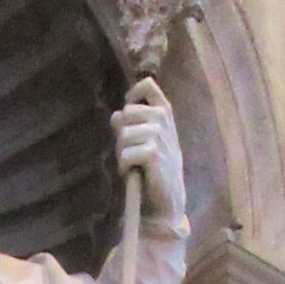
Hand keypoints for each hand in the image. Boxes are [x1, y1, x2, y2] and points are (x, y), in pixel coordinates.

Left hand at [111, 77, 185, 221]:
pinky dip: (124, 167)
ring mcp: (159, 135)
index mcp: (164, 112)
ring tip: (133, 164)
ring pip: (123, 135)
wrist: (168, 197)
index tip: (128, 112)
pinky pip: (125, 154)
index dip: (133, 94)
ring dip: (122, 153)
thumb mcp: (147, 141)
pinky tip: (133, 173)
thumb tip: (116, 115)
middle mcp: (162, 119)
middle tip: (131, 151)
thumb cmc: (155, 168)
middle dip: (122, 134)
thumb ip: (132, 125)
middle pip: (126, 113)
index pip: (147, 86)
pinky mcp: (153, 153)